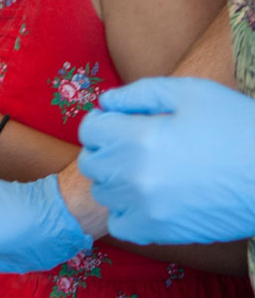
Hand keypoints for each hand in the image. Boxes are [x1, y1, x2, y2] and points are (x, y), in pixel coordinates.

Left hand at [78, 76, 254, 243]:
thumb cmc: (235, 126)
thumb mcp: (189, 93)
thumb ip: (139, 94)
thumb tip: (105, 103)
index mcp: (139, 136)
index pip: (89, 129)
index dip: (103, 121)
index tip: (122, 122)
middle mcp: (135, 173)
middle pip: (91, 161)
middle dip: (106, 148)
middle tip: (134, 144)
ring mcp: (146, 206)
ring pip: (103, 192)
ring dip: (115, 179)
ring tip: (145, 169)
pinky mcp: (161, 231)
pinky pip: (120, 224)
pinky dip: (126, 211)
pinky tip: (148, 197)